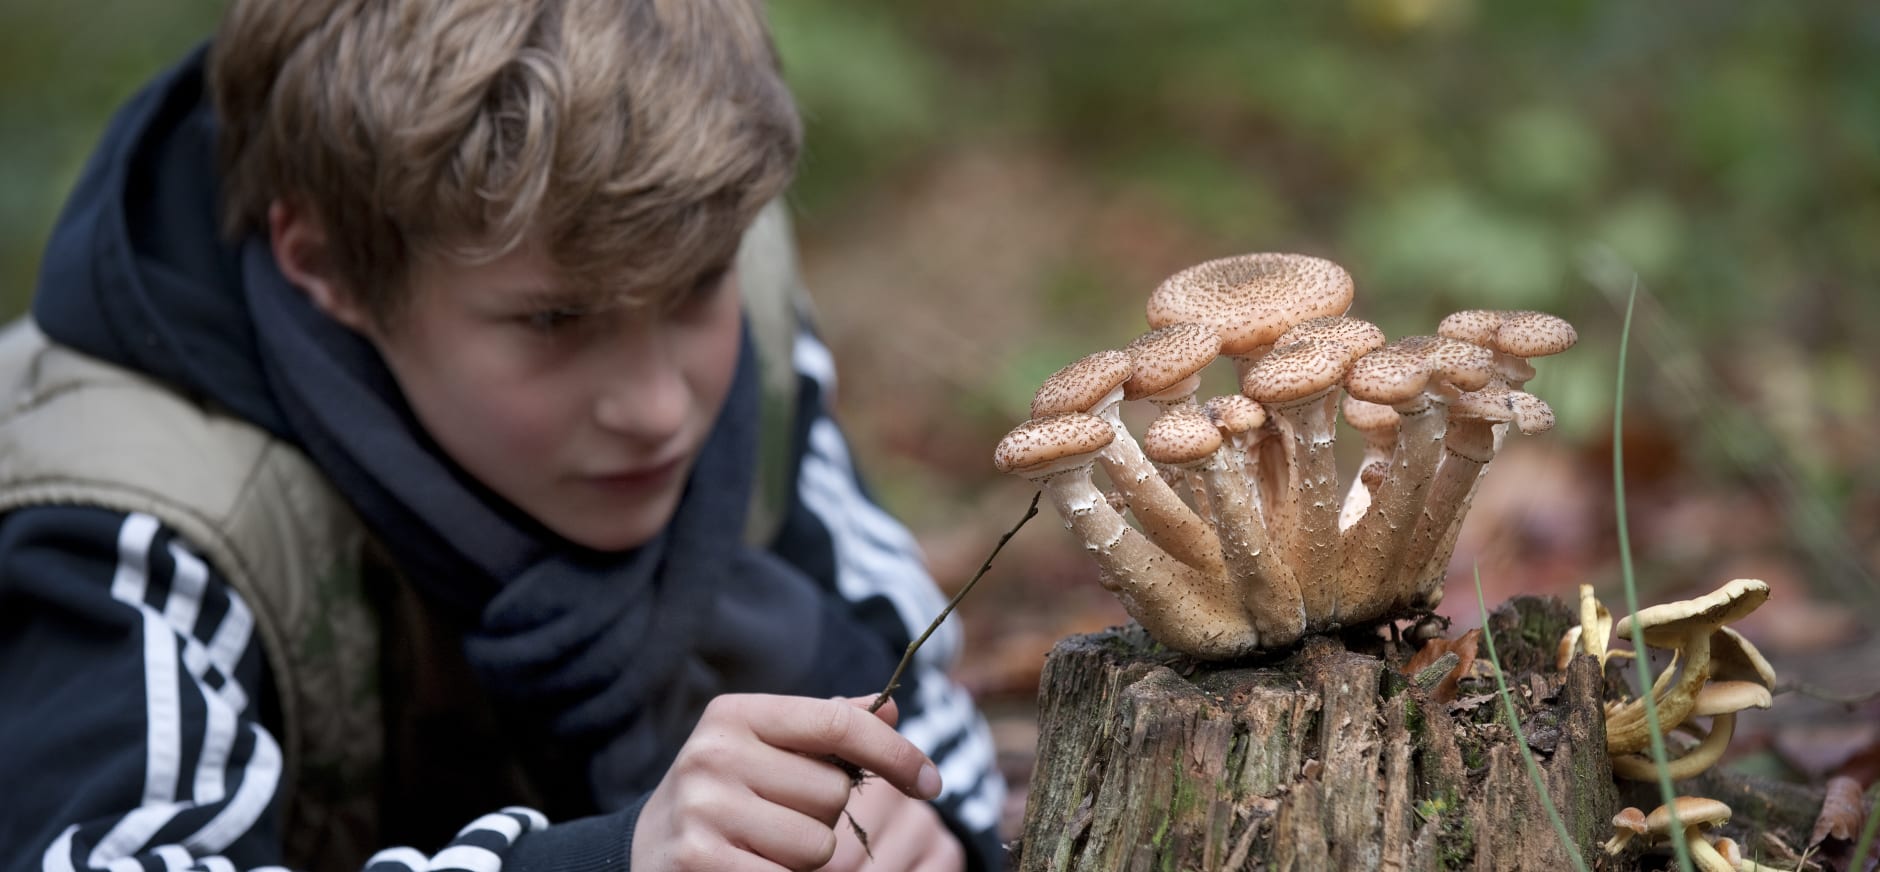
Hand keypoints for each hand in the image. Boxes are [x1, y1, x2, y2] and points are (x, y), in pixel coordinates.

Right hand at [632, 694, 943, 871]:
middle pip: (833, 793)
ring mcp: (704, 810)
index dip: (896, 754)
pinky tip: (749, 867)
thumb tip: (891, 711)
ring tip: (761, 846)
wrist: (646, 851)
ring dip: (805, 857)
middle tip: (776, 818)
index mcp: (735, 714)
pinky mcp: (700, 860)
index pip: (839, 723)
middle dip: (823, 816)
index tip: (932, 782)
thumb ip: (827, 731)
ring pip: (819, 844)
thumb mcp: (766, 751)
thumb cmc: (726, 795)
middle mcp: (714, 754)